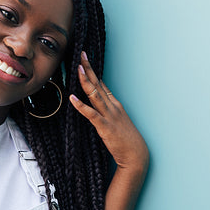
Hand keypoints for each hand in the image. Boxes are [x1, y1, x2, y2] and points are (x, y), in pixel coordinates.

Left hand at [70, 52, 148, 171]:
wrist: (136, 155)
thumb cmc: (126, 141)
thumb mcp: (117, 122)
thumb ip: (107, 112)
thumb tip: (95, 103)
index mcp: (115, 105)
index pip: (101, 84)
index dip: (92, 71)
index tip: (85, 59)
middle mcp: (112, 106)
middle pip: (97, 84)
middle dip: (88, 68)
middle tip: (81, 54)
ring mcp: (109, 115)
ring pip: (95, 94)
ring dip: (85, 80)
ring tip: (78, 68)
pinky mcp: (105, 126)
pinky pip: (91, 114)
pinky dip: (81, 106)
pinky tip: (72, 98)